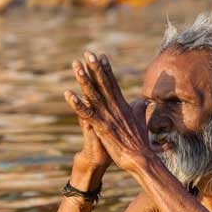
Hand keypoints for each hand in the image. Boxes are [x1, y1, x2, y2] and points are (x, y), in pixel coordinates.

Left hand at [64, 51, 149, 172]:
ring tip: (76, 67)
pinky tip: (68, 94)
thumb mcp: (141, 122)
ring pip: (93, 95)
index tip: (101, 56)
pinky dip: (77, 104)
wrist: (141, 158)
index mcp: (123, 106)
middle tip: (87, 53)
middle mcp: (115, 108)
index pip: (113, 83)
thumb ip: (139, 109)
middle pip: (103, 84)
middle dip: (95, 68)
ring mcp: (108, 117)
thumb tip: (142, 100)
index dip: (106, 69)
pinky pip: (86, 113)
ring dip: (84, 80)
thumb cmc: (140, 143)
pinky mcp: (102, 127)